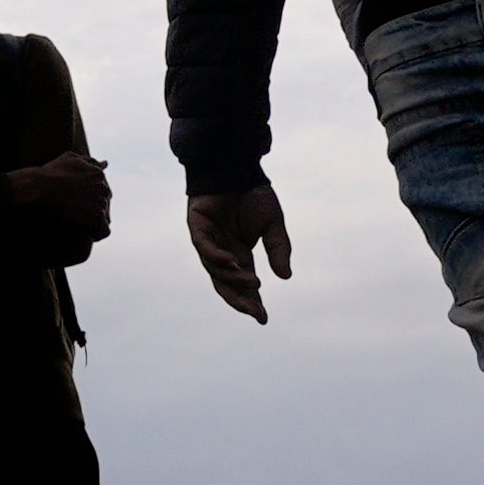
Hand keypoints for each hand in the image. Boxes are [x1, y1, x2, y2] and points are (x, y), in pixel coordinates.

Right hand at [2, 149, 113, 244]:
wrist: (39, 189)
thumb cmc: (49, 174)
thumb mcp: (69, 159)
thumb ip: (88, 161)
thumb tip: (105, 163)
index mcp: (98, 174)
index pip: (102, 190)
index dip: (90, 198)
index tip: (79, 204)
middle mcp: (103, 187)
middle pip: (105, 203)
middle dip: (94, 209)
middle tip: (78, 216)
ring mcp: (101, 202)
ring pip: (105, 218)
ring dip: (95, 223)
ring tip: (81, 228)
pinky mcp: (96, 218)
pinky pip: (103, 230)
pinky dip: (97, 234)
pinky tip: (86, 236)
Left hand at [189, 181, 294, 323]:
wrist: (238, 165)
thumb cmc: (254, 194)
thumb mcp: (273, 225)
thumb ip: (278, 249)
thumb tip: (286, 277)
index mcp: (239, 255)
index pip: (244, 285)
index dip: (252, 302)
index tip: (263, 318)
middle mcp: (222, 252)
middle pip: (227, 284)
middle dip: (241, 299)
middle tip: (255, 311)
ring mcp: (208, 241)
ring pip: (216, 270)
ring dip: (234, 278)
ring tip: (255, 282)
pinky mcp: (197, 227)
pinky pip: (205, 249)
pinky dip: (217, 258)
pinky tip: (232, 262)